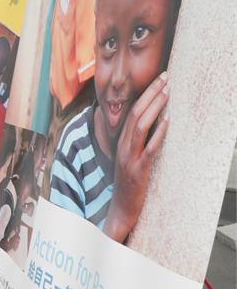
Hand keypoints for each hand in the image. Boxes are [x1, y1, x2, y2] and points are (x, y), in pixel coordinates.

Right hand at [104, 72, 168, 242]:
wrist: (121, 210)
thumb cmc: (127, 185)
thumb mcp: (127, 160)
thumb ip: (134, 142)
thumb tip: (149, 125)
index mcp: (120, 143)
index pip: (130, 112)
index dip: (145, 95)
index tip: (159, 81)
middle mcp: (122, 147)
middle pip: (135, 114)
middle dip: (151, 94)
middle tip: (166, 78)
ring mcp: (129, 158)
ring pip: (139, 126)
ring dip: (154, 107)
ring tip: (168, 92)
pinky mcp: (138, 170)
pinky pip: (148, 148)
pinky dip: (158, 133)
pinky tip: (167, 121)